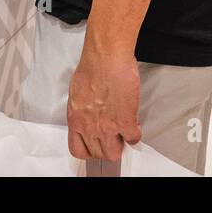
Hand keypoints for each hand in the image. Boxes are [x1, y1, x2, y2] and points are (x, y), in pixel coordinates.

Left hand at [66, 48, 140, 162]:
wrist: (105, 59)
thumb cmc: (91, 68)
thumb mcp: (77, 94)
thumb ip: (82, 109)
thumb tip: (89, 113)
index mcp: (76, 120)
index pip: (78, 150)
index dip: (89, 150)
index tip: (95, 145)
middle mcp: (90, 127)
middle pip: (98, 154)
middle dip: (106, 147)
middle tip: (112, 137)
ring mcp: (108, 127)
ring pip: (114, 153)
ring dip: (120, 144)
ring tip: (123, 133)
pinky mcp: (125, 121)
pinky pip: (133, 138)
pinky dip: (135, 134)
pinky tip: (134, 124)